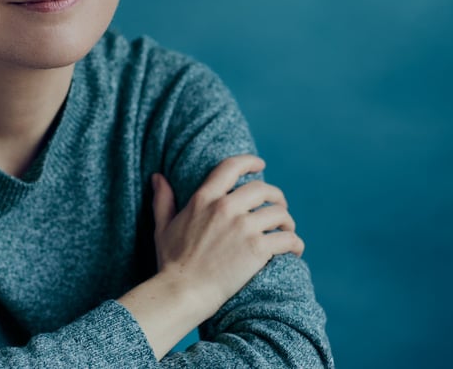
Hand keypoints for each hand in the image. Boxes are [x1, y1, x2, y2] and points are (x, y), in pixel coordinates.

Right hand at [151, 154, 303, 316]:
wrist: (183, 292)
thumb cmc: (172, 263)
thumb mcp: (163, 227)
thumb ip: (163, 200)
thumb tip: (157, 177)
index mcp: (205, 198)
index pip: (231, 167)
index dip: (249, 162)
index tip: (260, 165)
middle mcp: (226, 207)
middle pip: (263, 189)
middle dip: (276, 196)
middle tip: (279, 206)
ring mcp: (244, 227)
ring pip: (279, 214)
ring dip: (287, 222)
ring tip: (287, 230)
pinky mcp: (257, 248)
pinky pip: (287, 239)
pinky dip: (295, 243)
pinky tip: (295, 249)